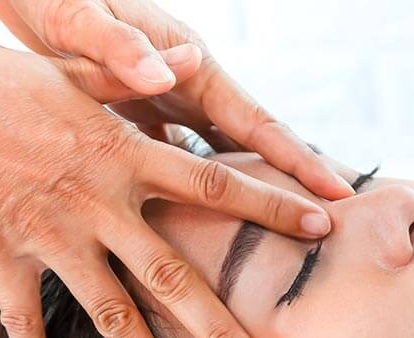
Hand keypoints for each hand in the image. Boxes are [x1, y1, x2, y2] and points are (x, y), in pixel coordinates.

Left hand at [0, 0, 355, 200]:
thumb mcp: (78, 16)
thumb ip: (119, 45)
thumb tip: (169, 75)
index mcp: (191, 65)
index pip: (257, 122)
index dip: (297, 161)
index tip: (335, 195)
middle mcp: (192, 86)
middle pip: (257, 145)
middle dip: (296, 184)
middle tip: (333, 228)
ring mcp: (173, 103)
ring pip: (228, 158)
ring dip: (257, 194)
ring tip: (289, 239)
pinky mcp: (148, 117)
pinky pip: (188, 163)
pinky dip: (208, 195)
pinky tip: (215, 230)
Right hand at [0, 28, 318, 337]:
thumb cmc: (9, 82)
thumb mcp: (79, 71)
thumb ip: (138, 72)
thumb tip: (193, 55)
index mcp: (125, 157)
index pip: (215, 185)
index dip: (271, 207)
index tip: (323, 228)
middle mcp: (98, 205)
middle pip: (172, 278)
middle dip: (219, 330)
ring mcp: (51, 237)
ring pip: (110, 318)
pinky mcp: (3, 256)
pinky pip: (23, 324)